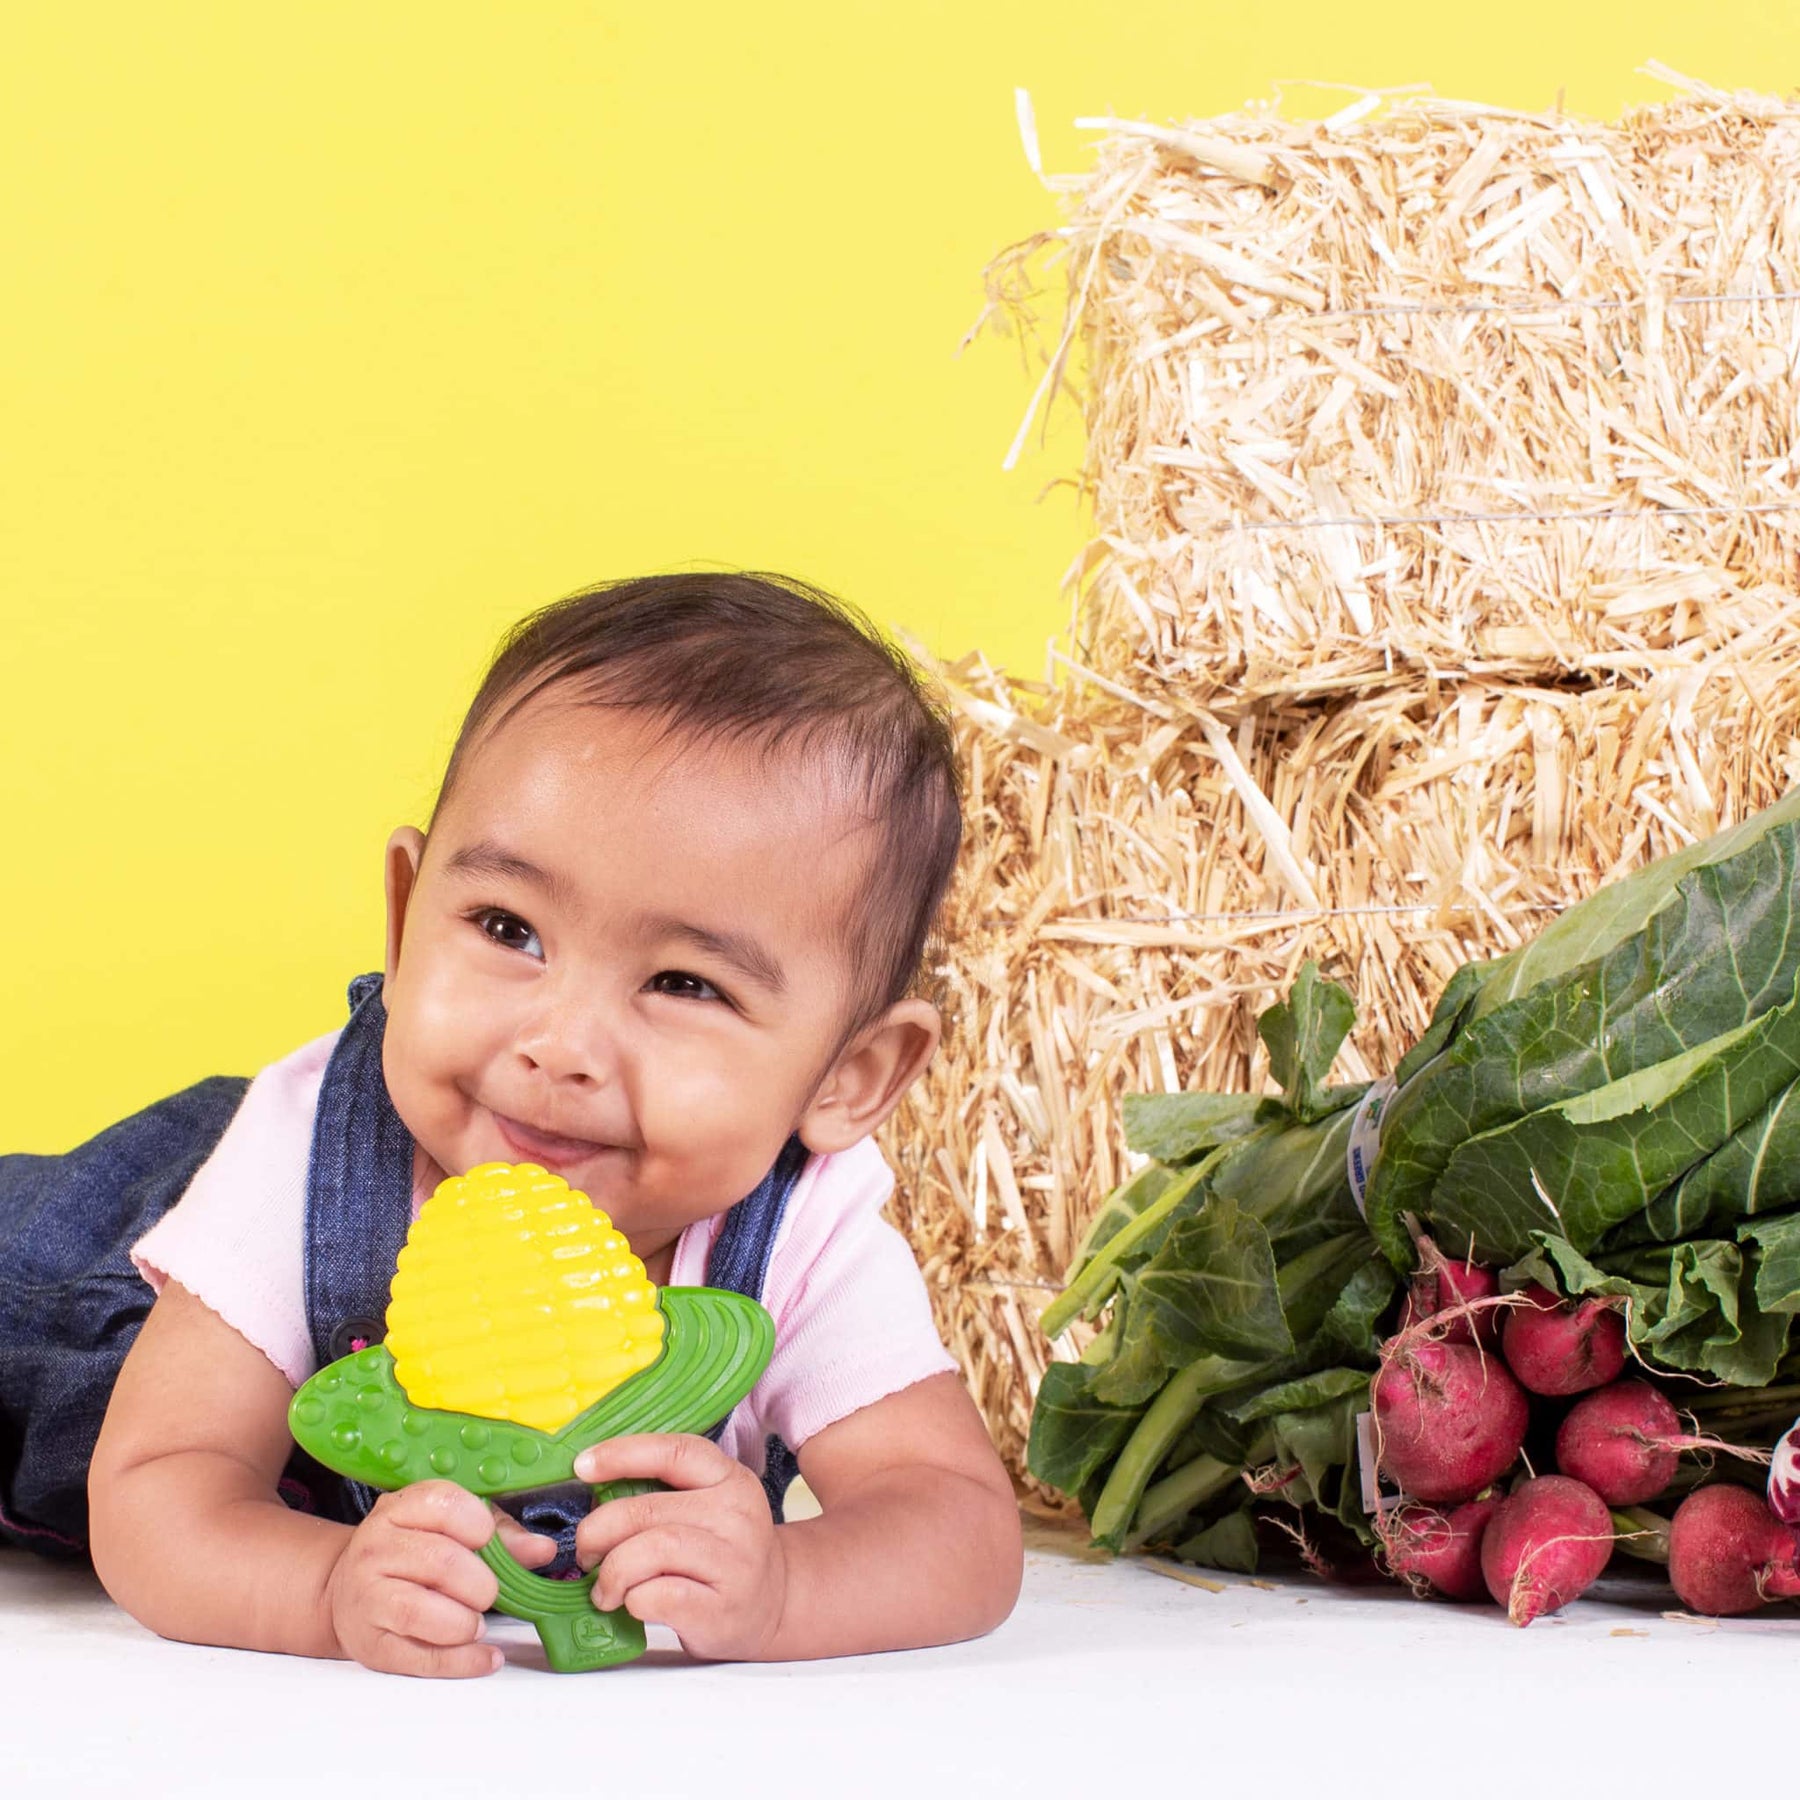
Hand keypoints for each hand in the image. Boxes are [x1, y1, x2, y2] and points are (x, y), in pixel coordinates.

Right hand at [323, 1480, 554, 1677]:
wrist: (344, 1593)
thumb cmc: (411, 1554)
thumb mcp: (450, 1529)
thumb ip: (500, 1537)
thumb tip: (543, 1550)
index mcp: (398, 1509)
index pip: (444, 1505)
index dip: (479, 1526)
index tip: (487, 1540)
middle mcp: (376, 1549)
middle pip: (440, 1562)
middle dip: (480, 1583)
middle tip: (488, 1592)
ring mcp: (367, 1598)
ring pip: (421, 1611)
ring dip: (466, 1622)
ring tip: (477, 1622)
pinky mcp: (371, 1645)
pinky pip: (420, 1658)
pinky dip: (462, 1662)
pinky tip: (486, 1657)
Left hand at [573, 1435, 787, 1659]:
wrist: (775, 1604)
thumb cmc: (722, 1553)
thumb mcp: (707, 1508)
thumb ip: (663, 1495)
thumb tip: (592, 1494)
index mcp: (730, 1479)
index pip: (674, 1452)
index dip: (622, 1454)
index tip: (582, 1466)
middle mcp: (736, 1514)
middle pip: (646, 1509)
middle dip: (598, 1531)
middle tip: (586, 1553)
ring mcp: (733, 1562)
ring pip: (650, 1550)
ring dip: (612, 1572)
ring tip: (605, 1589)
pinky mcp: (721, 1609)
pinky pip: (657, 1595)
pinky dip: (632, 1599)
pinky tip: (633, 1604)